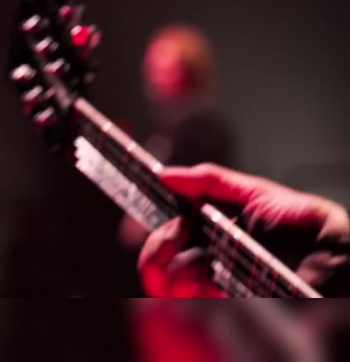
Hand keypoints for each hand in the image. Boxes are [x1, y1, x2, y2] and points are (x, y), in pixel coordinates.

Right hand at [138, 163, 349, 296]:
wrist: (336, 255)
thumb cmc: (305, 224)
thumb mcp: (256, 192)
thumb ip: (210, 181)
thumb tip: (167, 175)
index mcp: (213, 231)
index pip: (168, 233)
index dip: (156, 227)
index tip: (152, 216)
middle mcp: (209, 259)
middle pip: (158, 260)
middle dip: (156, 245)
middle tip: (172, 235)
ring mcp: (216, 285)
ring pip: (166, 283)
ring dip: (169, 266)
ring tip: (192, 256)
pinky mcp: (226, 306)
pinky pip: (189, 302)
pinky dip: (187, 287)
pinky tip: (203, 276)